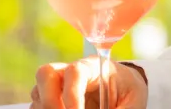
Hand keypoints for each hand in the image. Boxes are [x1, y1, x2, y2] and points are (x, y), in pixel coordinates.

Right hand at [30, 57, 147, 108]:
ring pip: (37, 93)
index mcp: (94, 66)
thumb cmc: (129, 92)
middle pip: (45, 73)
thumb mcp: (133, 101)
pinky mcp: (51, 100)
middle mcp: (70, 72)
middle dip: (50, 101)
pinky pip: (37, 107)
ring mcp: (58, 86)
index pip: (75, 71)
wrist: (124, 92)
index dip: (72, 94)